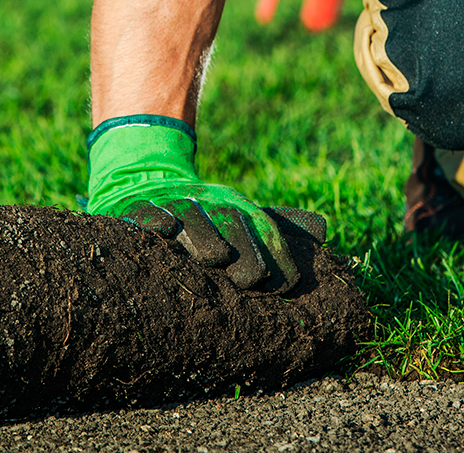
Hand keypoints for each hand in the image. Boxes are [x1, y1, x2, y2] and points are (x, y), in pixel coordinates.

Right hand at [84, 115, 326, 289]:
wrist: (147, 177)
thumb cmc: (204, 210)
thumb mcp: (241, 213)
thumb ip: (279, 225)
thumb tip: (323, 230)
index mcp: (237, 208)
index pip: (264, 232)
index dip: (277, 257)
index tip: (285, 286)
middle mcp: (209, 204)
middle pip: (231, 224)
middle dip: (244, 251)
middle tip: (251, 280)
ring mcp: (173, 204)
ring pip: (191, 218)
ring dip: (203, 237)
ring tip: (214, 258)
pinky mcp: (139, 207)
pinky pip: (146, 212)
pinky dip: (155, 220)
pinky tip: (164, 231)